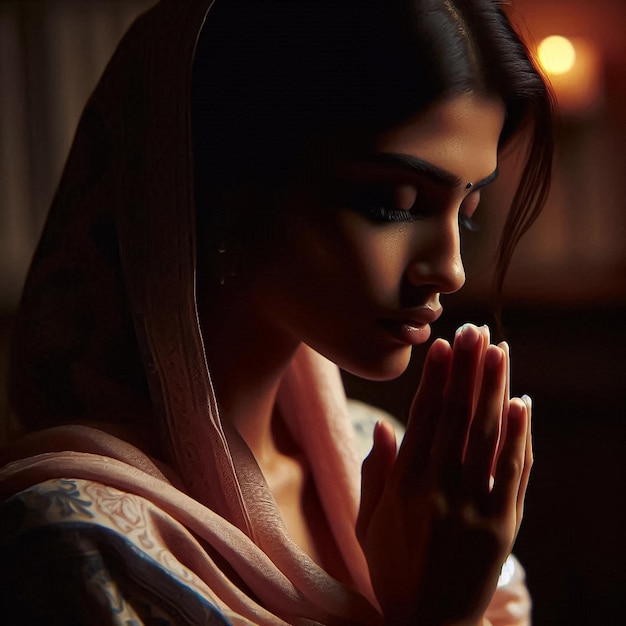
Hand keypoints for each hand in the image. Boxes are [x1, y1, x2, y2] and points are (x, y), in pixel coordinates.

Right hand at [356, 324, 532, 624]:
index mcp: (405, 483)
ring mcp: (475, 504)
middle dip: (467, 368)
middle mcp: (440, 487)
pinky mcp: (504, 524)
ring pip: (488, 435)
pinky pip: (514, 472)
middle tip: (474, 330)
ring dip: (495, 389)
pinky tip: (522, 403)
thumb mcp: (367, 521)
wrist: (429, 625)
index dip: (435, 377)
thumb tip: (383, 426)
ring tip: (499, 350)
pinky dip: (520, 436)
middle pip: (459, 415)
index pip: (424, 416)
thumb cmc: (391, 568)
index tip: (443, 344)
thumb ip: (373, 471)